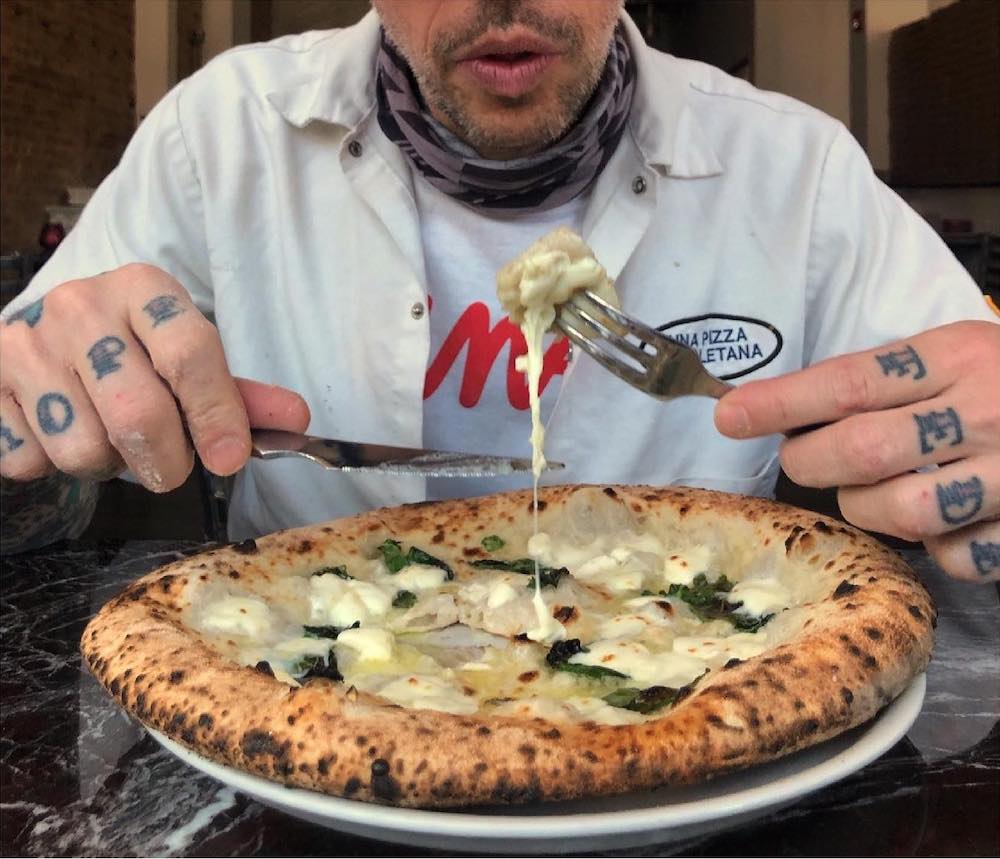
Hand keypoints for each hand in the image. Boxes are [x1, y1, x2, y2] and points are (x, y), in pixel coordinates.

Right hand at [0, 264, 309, 491]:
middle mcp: (81, 305)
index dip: (217, 414)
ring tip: (108, 437)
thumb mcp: (189, 360)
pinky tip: (59, 432)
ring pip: (82, 448)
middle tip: (169, 466)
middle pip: (139, 413)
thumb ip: (240, 395)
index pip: (190, 354)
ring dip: (106, 466)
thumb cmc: (133, 353)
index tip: (230, 458)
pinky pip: (28, 458)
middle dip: (165, 461)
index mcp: (144, 289)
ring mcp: (26, 341)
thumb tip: (295, 422)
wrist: (44, 335)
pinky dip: (51, 466)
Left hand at [714, 320, 999, 581]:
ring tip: (869, 495)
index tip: (728, 415)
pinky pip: (956, 555)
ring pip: (899, 508)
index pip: (850, 380)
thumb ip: (888, 381)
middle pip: (862, 448)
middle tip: (800, 460)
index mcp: (959, 355)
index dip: (781, 402)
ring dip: (864, 508)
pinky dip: (933, 549)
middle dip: (810, 461)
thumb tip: (784, 411)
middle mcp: (985, 409)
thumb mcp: (958, 355)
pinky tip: (940, 526)